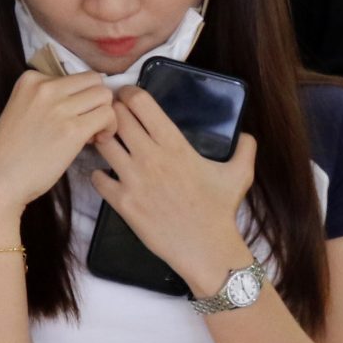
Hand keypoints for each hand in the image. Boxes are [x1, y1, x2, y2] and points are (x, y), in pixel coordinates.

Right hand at [0, 69, 115, 215]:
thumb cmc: (10, 153)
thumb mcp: (23, 110)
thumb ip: (48, 100)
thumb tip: (86, 101)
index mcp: (30, 79)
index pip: (73, 77)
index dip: (79, 98)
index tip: (70, 118)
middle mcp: (45, 87)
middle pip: (93, 81)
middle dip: (97, 102)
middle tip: (88, 124)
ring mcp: (59, 107)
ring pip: (104, 95)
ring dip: (105, 114)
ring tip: (91, 134)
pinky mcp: (72, 129)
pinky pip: (108, 116)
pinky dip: (109, 128)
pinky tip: (95, 142)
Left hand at [91, 88, 258, 295]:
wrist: (206, 248)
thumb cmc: (220, 210)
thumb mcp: (240, 174)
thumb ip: (245, 148)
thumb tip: (246, 135)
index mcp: (175, 144)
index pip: (140, 103)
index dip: (129, 93)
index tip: (128, 95)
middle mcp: (150, 157)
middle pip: (116, 117)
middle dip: (111, 112)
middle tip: (112, 116)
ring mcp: (134, 180)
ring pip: (102, 144)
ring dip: (101, 140)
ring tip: (106, 143)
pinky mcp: (123, 203)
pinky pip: (96, 178)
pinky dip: (98, 174)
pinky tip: (107, 176)